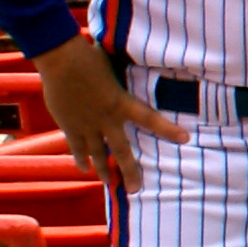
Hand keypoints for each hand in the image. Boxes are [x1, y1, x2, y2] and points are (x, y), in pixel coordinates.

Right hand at [36, 32, 184, 190]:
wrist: (61, 60)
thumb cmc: (90, 57)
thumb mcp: (117, 67)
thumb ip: (125, 79)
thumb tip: (140, 70)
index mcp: (122, 103)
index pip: (151, 119)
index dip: (168, 130)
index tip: (186, 139)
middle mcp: (106, 119)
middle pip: (121, 151)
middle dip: (129, 171)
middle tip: (135, 189)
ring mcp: (86, 124)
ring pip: (97, 154)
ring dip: (103, 170)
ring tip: (110, 183)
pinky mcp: (69, 125)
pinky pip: (76, 147)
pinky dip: (80, 158)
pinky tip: (83, 169)